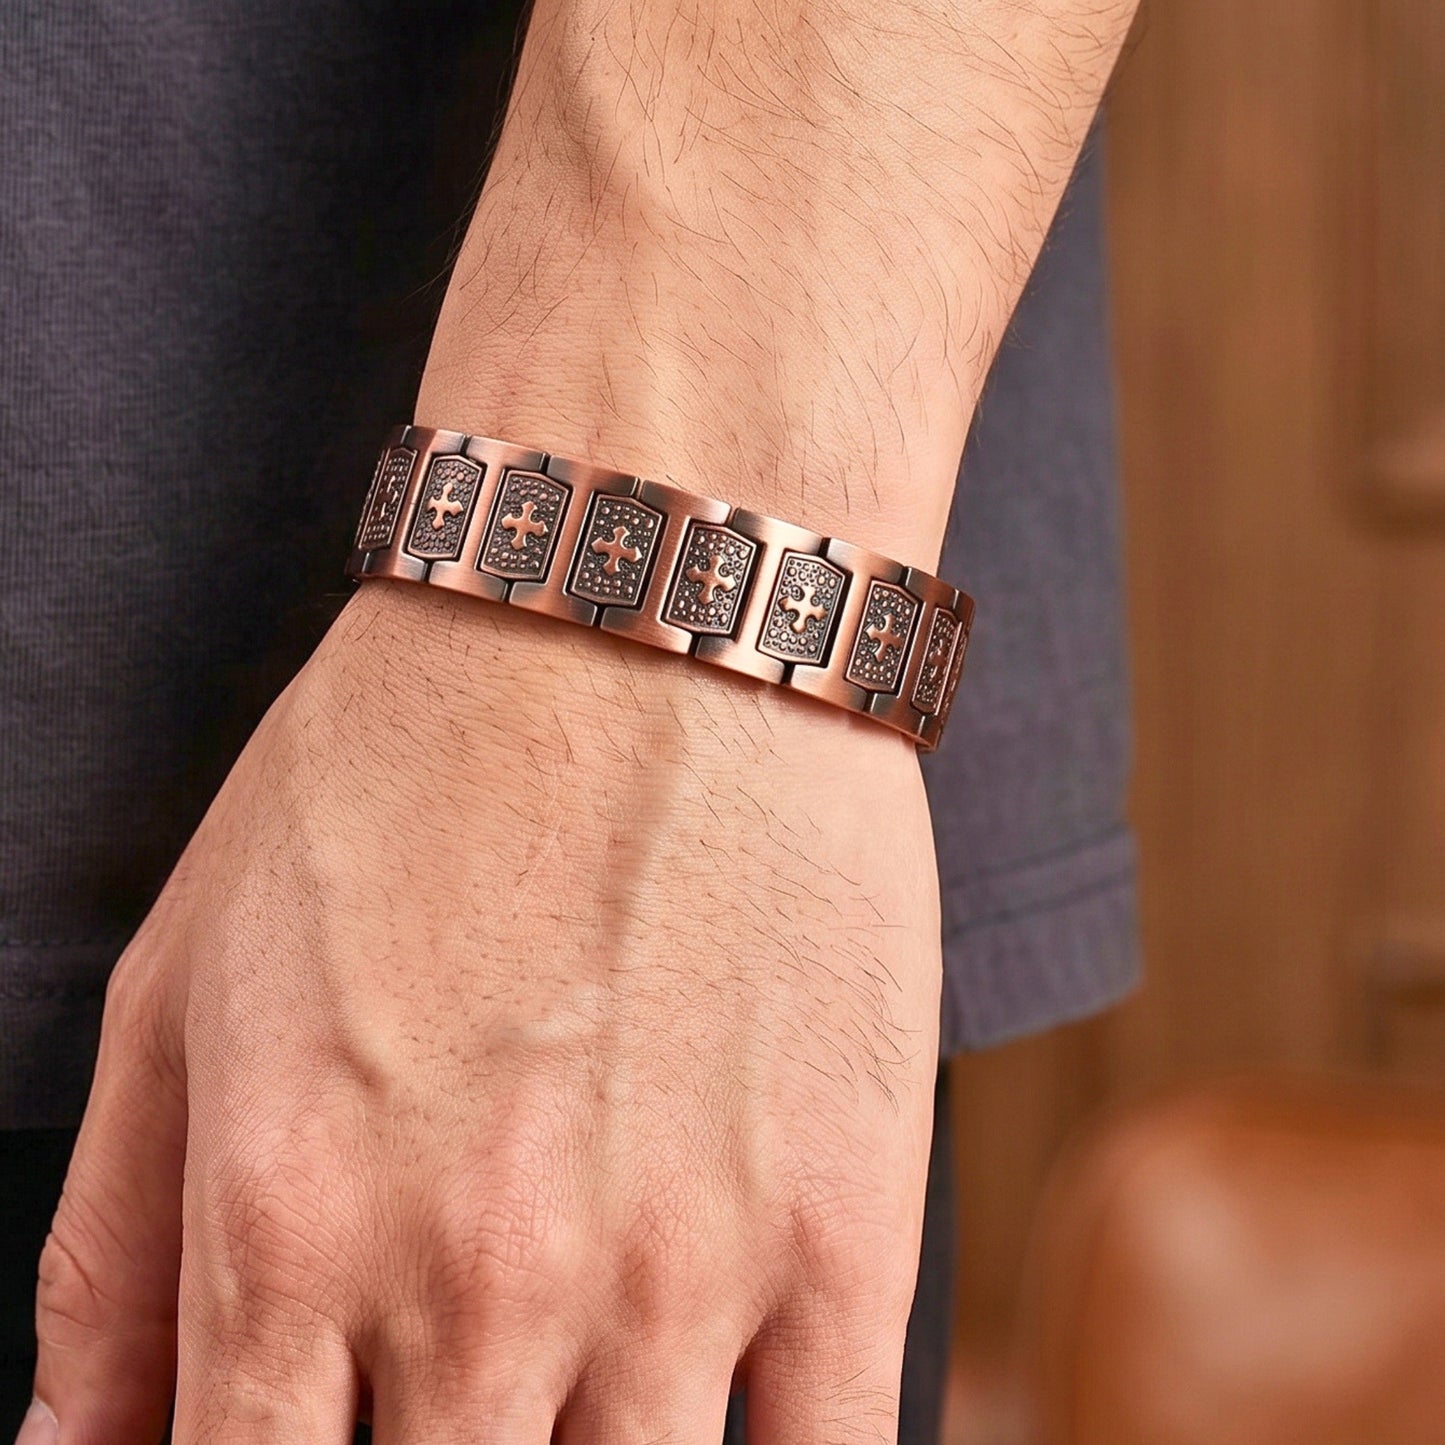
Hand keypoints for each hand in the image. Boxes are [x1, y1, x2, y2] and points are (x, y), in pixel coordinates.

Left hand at [32, 577, 942, 1440]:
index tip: (336, 1438)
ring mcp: (680, 1263)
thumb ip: (110, 1254)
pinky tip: (734, 1418)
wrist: (640, 619)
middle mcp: (481, 1280)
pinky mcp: (846, 1221)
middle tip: (465, 1388)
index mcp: (290, 1228)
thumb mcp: (183, 977)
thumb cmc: (404, 771)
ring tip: (573, 1386)